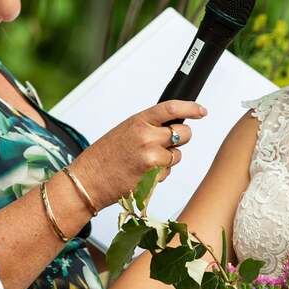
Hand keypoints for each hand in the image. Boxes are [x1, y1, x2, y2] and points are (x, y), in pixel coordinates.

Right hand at [70, 100, 206, 207]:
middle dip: (180, 138)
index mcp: (138, 121)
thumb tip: (172, 126)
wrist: (88, 180)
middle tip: (167, 143)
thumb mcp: (125, 131)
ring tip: (145, 161)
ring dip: (168, 159)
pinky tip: (141, 173)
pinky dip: (160, 174)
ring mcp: (151, 157)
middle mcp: (147, 137)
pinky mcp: (153, 177)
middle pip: (184, 133)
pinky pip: (168, 172)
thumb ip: (148, 127)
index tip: (201, 110)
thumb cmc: (104, 156)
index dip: (191, 108)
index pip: (171, 108)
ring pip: (177, 156)